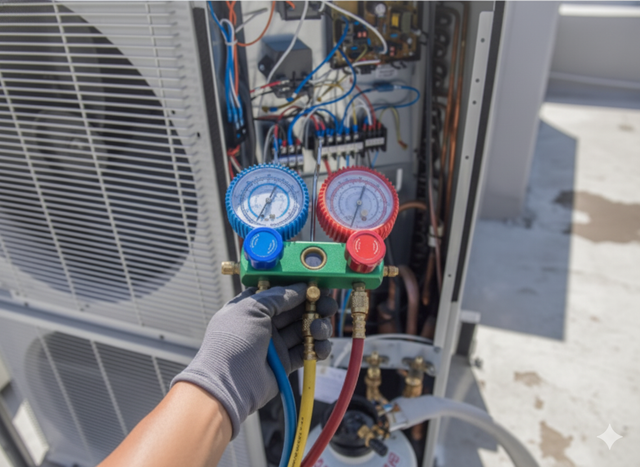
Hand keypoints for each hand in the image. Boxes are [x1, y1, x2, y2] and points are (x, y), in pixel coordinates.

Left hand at [172, 283, 336, 437]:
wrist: (227, 385)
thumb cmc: (232, 342)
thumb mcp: (251, 309)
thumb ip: (277, 296)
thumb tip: (300, 288)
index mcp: (252, 307)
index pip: (279, 292)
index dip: (298, 287)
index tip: (316, 284)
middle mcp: (264, 324)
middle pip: (296, 310)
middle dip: (315, 306)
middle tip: (328, 304)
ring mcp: (275, 344)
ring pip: (304, 329)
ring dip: (318, 326)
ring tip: (320, 329)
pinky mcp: (285, 363)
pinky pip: (307, 351)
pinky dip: (318, 348)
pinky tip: (321, 347)